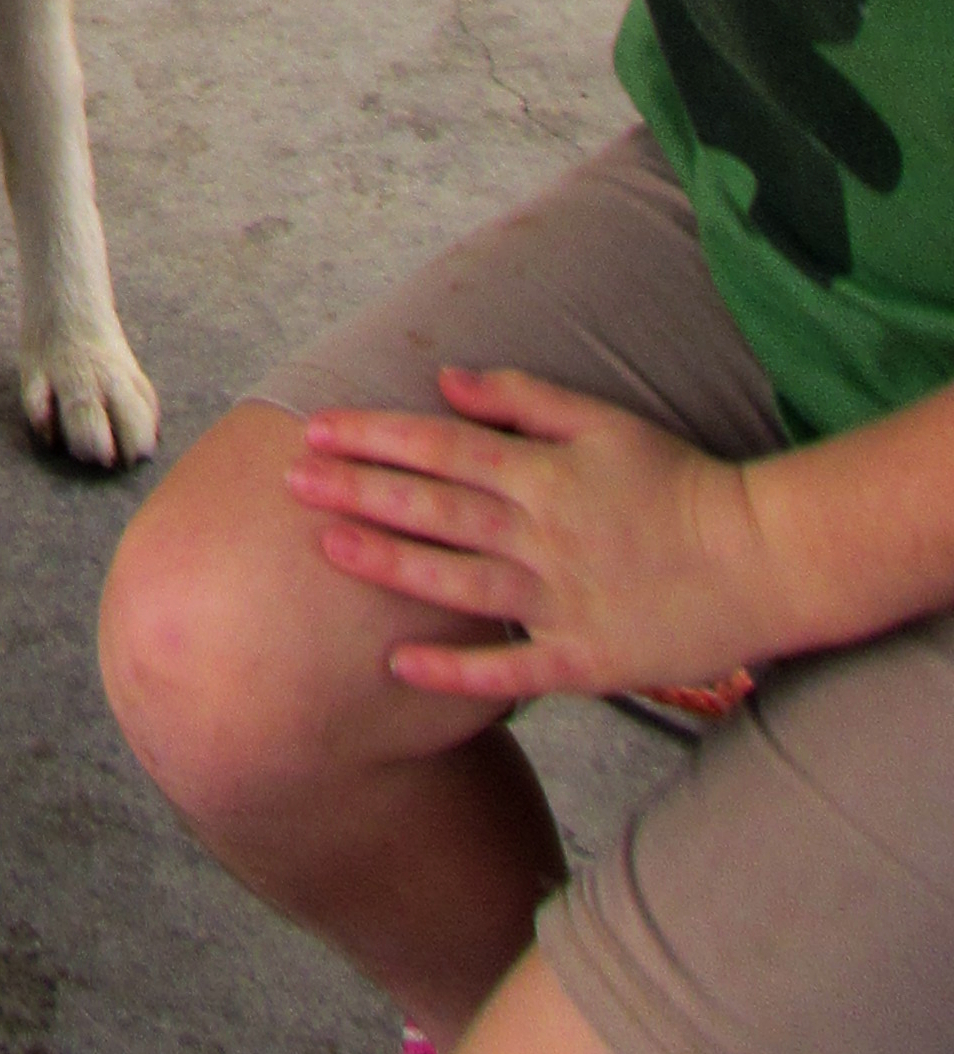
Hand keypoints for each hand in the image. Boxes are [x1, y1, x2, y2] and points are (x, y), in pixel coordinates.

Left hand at [285, 367, 776, 704]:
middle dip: (357, 491)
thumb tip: (444, 382)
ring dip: (388, 564)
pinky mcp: (584, 660)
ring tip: (328, 548)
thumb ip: (520, 397)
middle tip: (290, 480)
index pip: (439, 448)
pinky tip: (398, 664)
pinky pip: (508, 670)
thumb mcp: (603, 420)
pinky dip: (453, 671)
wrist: (762, 559)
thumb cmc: (679, 482)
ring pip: (456, 583)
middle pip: (434, 509)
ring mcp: (559, 601)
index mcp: (543, 474)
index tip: (315, 430)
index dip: (373, 437)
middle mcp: (541, 535)